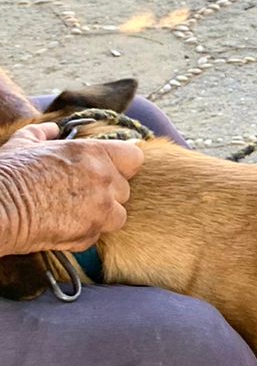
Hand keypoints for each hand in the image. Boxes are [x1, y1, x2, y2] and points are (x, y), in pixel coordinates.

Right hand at [0, 127, 142, 255]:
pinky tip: (61, 227)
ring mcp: (99, 209)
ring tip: (73, 213)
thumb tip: (52, 129)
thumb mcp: (24, 142)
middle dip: (107, 193)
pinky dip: (82, 234)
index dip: (123, 165)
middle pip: (124, 189)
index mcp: (93, 153)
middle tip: (80, 194)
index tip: (110, 170)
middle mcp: (103, 179)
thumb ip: (44, 133)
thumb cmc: (7, 173)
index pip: (134, 157)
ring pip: (117, 215)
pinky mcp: (88, 234)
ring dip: (101, 216)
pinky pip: (96, 235)